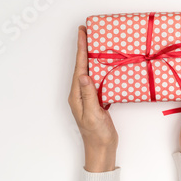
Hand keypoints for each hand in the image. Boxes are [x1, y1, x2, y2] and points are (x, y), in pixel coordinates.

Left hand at [68, 26, 118, 171]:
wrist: (102, 150)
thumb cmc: (97, 135)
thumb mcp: (94, 114)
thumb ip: (89, 95)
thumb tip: (84, 75)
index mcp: (77, 95)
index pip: (79, 67)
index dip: (81, 49)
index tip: (82, 33)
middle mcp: (80, 93)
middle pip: (81, 66)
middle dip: (84, 48)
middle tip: (87, 31)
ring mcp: (87, 96)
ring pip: (89, 71)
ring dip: (91, 56)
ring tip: (95, 42)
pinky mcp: (96, 100)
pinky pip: (96, 80)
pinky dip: (99, 69)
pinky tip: (104, 64)